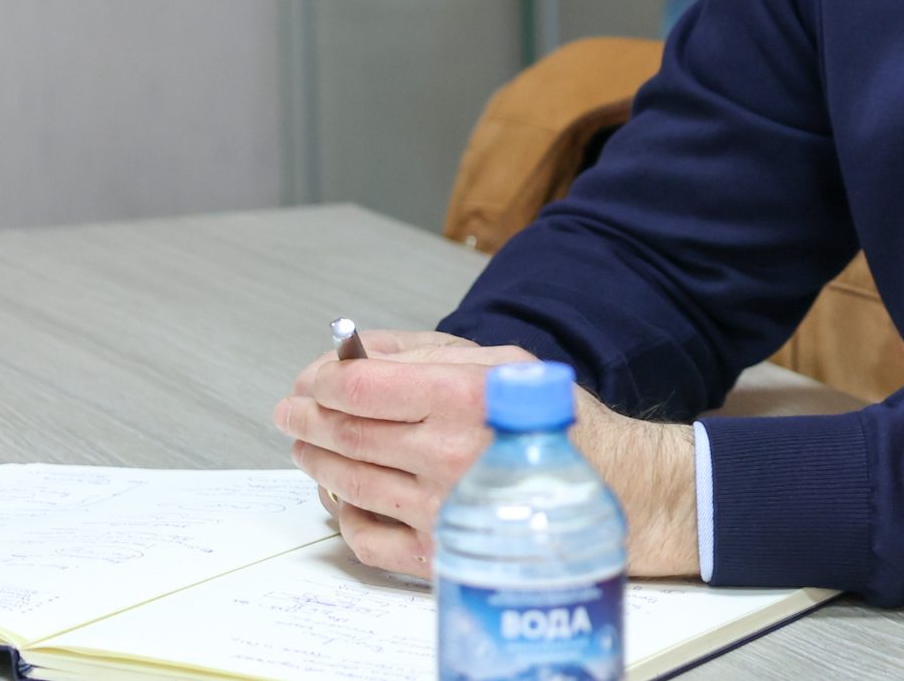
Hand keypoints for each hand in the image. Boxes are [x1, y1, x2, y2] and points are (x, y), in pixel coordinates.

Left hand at [272, 331, 699, 579]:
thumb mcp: (499, 358)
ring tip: (310, 445)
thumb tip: (353, 350)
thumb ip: (421, 350)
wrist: (610, 487)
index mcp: (464, 396)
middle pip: (343, 434)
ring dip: (316, 459)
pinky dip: (342, 512)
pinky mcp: (439, 553)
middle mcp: (447, 453)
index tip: (311, 377)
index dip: (320, 379)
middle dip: (306, 417)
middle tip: (293, 410)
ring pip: (346, 481)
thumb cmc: (554, 419)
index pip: (358, 388)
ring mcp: (439, 508)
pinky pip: (364, 536)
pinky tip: (343, 493)